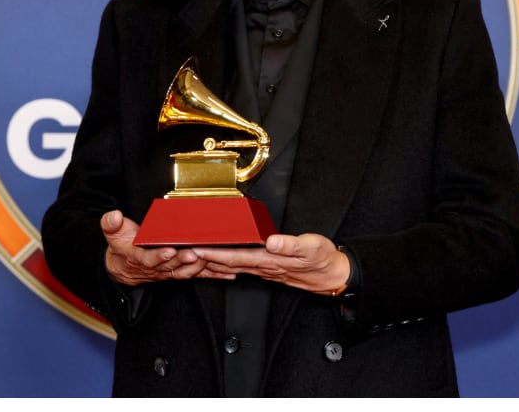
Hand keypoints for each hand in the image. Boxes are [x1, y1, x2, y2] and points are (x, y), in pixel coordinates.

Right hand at [100, 209, 207, 285]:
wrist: (122, 267)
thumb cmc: (121, 246)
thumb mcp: (111, 234)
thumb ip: (110, 224)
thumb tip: (114, 216)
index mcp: (137, 257)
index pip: (147, 259)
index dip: (158, 256)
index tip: (168, 250)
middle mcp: (152, 267)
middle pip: (168, 265)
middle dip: (180, 259)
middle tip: (191, 253)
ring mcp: (163, 271)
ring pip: (179, 270)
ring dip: (191, 266)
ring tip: (202, 257)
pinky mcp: (172, 272)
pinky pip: (186, 273)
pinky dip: (198, 270)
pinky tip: (208, 264)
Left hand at [187, 231, 351, 292]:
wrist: (335, 277)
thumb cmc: (323, 260)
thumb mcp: (311, 248)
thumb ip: (291, 245)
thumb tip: (273, 242)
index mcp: (270, 260)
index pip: (235, 257)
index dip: (213, 254)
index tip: (195, 249)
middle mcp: (264, 267)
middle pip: (228, 263)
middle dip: (205, 258)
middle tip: (183, 252)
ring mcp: (265, 269)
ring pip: (233, 265)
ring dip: (213, 262)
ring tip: (194, 255)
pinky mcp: (269, 268)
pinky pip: (242, 266)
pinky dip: (227, 264)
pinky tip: (220, 261)